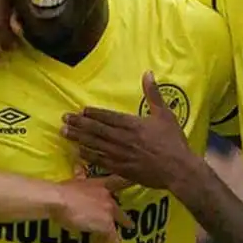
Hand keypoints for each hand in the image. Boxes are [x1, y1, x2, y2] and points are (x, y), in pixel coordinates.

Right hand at [52, 170, 133, 242]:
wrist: (60, 200)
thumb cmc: (62, 190)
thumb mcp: (73, 180)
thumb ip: (78, 174)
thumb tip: (76, 161)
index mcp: (100, 185)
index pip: (120, 181)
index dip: (130, 182)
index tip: (140, 183)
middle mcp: (108, 197)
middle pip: (118, 210)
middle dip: (123, 219)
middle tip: (129, 225)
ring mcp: (109, 212)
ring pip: (114, 228)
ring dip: (113, 240)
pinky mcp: (107, 226)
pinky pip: (113, 241)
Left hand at [62, 72, 198, 191]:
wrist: (178, 169)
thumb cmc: (173, 141)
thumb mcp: (165, 114)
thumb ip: (153, 94)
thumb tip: (147, 73)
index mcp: (133, 124)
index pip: (108, 117)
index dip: (93, 114)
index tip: (81, 110)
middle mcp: (123, 139)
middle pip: (96, 130)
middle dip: (79, 124)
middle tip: (64, 119)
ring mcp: (120, 155)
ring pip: (94, 145)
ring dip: (78, 138)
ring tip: (64, 133)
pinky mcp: (122, 169)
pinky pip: (100, 161)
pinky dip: (88, 156)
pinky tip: (78, 152)